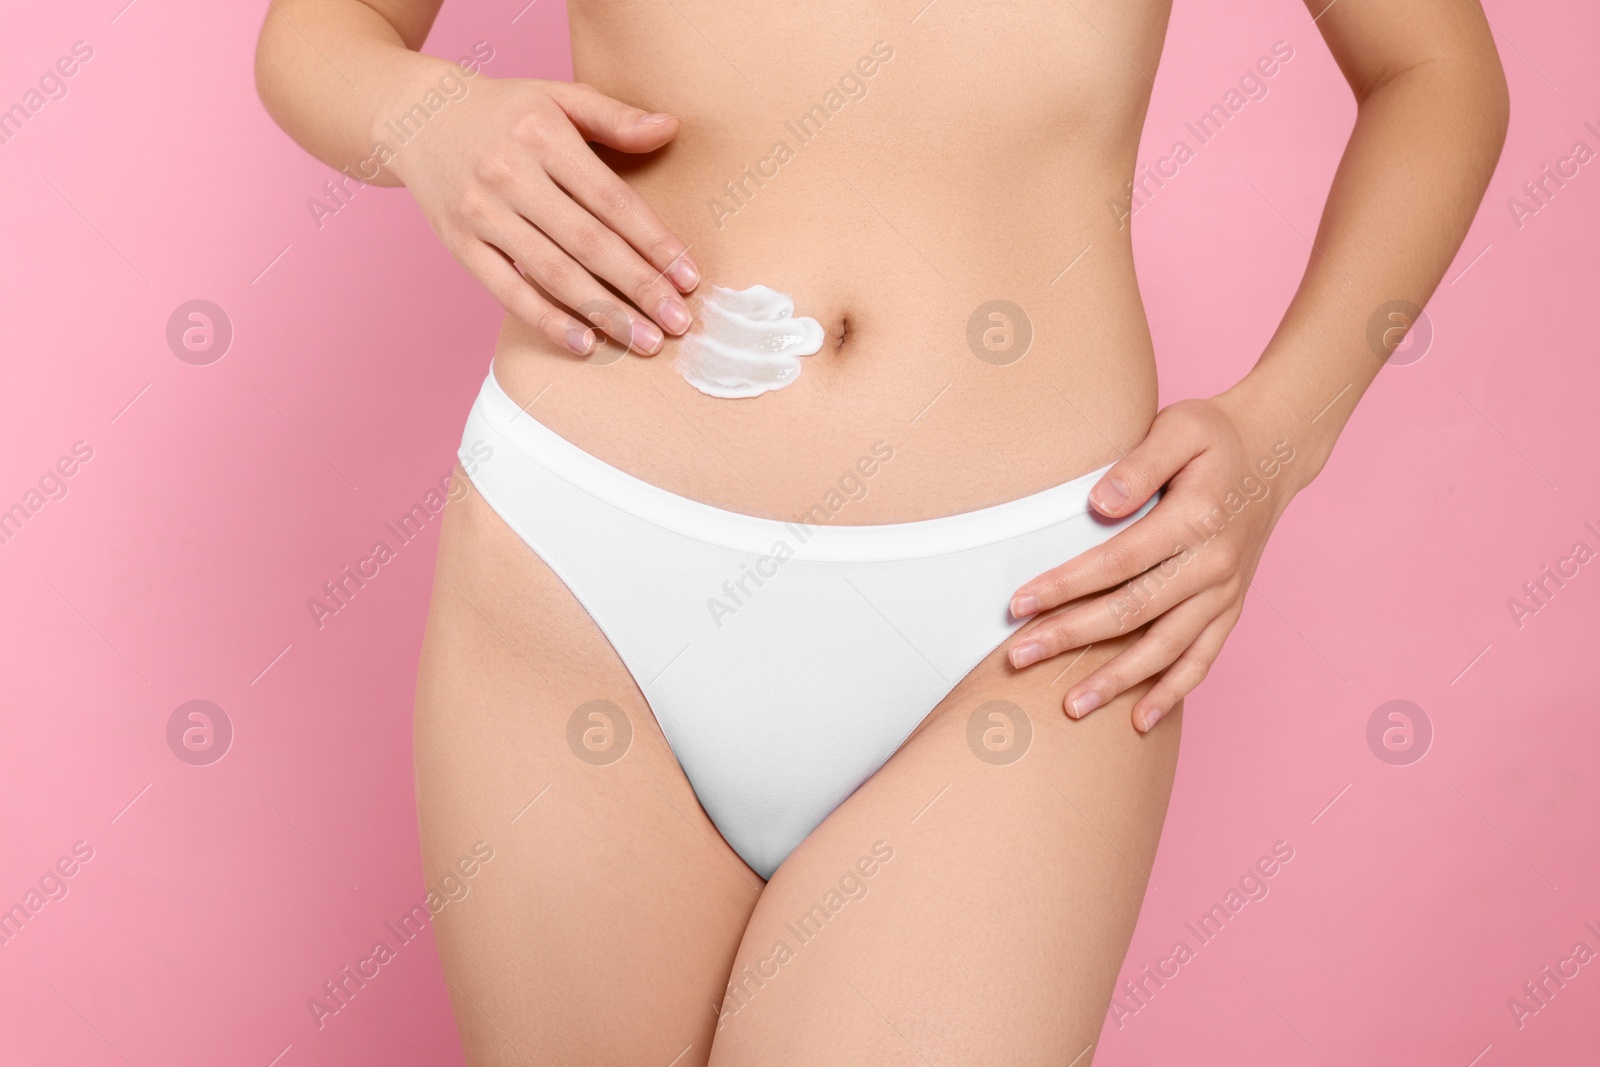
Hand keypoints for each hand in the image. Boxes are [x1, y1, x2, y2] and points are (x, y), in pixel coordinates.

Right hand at [386, 74, 698, 356]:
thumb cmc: (503, 111)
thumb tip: (670, 128)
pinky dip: (546, 320)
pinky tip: (585, 344)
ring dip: (603, 313)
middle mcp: (510, 174)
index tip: (689, 279)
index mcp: (543, 135)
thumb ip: (613, 117)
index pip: (612, 199)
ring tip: (644, 342)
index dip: (654, 242)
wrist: (415, 116)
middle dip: (639, 287)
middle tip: (678, 323)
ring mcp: (481, 212)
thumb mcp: (557, 97)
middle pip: (588, 242)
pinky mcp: (460, 244)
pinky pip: (508, 290)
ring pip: (552, 272)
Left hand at [1006, 396, 1303, 731]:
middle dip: (1071, 637)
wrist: (1275, 451)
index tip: (1019, 604)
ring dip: (1118, 680)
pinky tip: (1141, 720)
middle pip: (1132, 612)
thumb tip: (1098, 503)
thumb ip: (1139, 464)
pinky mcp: (1230, 607)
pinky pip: (1202, 658)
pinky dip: (1173, 691)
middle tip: (1018, 658)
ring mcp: (1224, 592)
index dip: (1065, 586)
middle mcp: (1213, 565)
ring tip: (1072, 707)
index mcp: (1194, 521)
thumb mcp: (1179, 428)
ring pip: (1166, 648)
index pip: (1116, 562)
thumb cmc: (1214, 435)